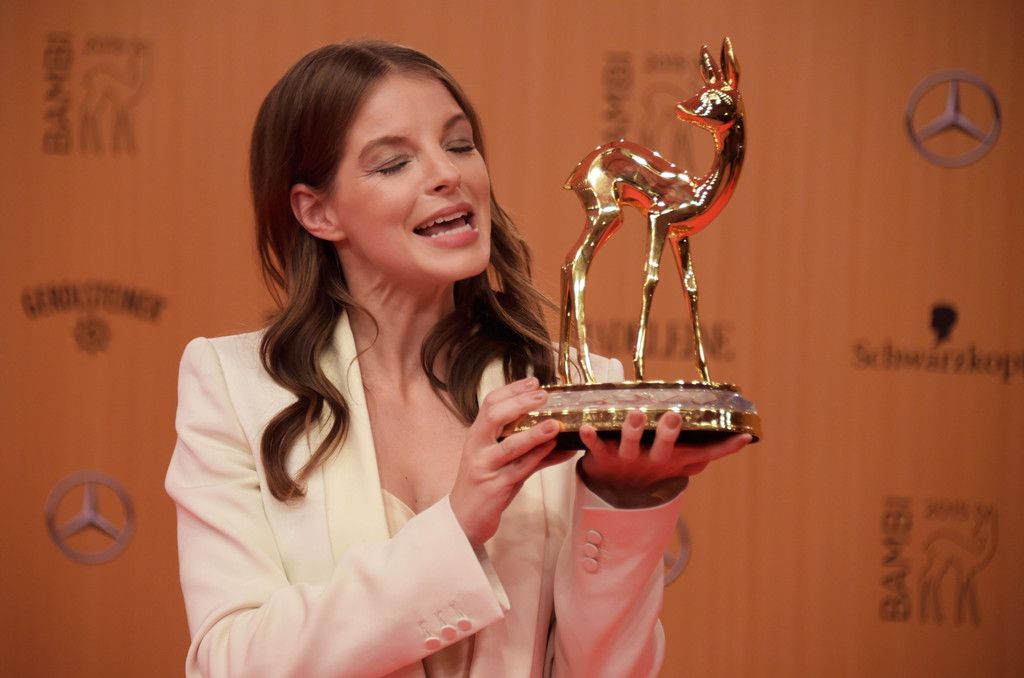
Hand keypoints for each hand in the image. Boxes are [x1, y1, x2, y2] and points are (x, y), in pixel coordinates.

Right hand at [449, 377, 572, 547]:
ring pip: (510, 446)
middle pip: (494, 416)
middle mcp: (477, 447)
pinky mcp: (495, 487)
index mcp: (476, 435)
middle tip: (544, 396)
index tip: (534, 381)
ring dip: (535, 434)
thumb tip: (558, 434)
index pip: (490, 403)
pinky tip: (556, 450)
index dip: (512, 389)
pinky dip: (541, 458)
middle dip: (520, 403)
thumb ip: (527, 447)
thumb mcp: (500, 461)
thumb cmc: (484, 485)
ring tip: (555, 425)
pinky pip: (521, 469)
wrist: (463, 518)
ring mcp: (484, 467)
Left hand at [579, 410, 750, 506]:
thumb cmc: (652, 467)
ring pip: (630, 445)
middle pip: (663, 449)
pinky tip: (586, 427)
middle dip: (668, 434)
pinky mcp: (602, 457)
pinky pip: (595, 447)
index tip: (743, 435)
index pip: (704, 454)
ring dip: (632, 430)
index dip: (724, 447)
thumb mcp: (679, 462)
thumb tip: (742, 438)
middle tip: (674, 417)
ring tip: (636, 415)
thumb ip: (705, 452)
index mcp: (673, 460)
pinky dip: (590, 438)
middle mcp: (652, 460)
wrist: (613, 492)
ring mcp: (627, 459)